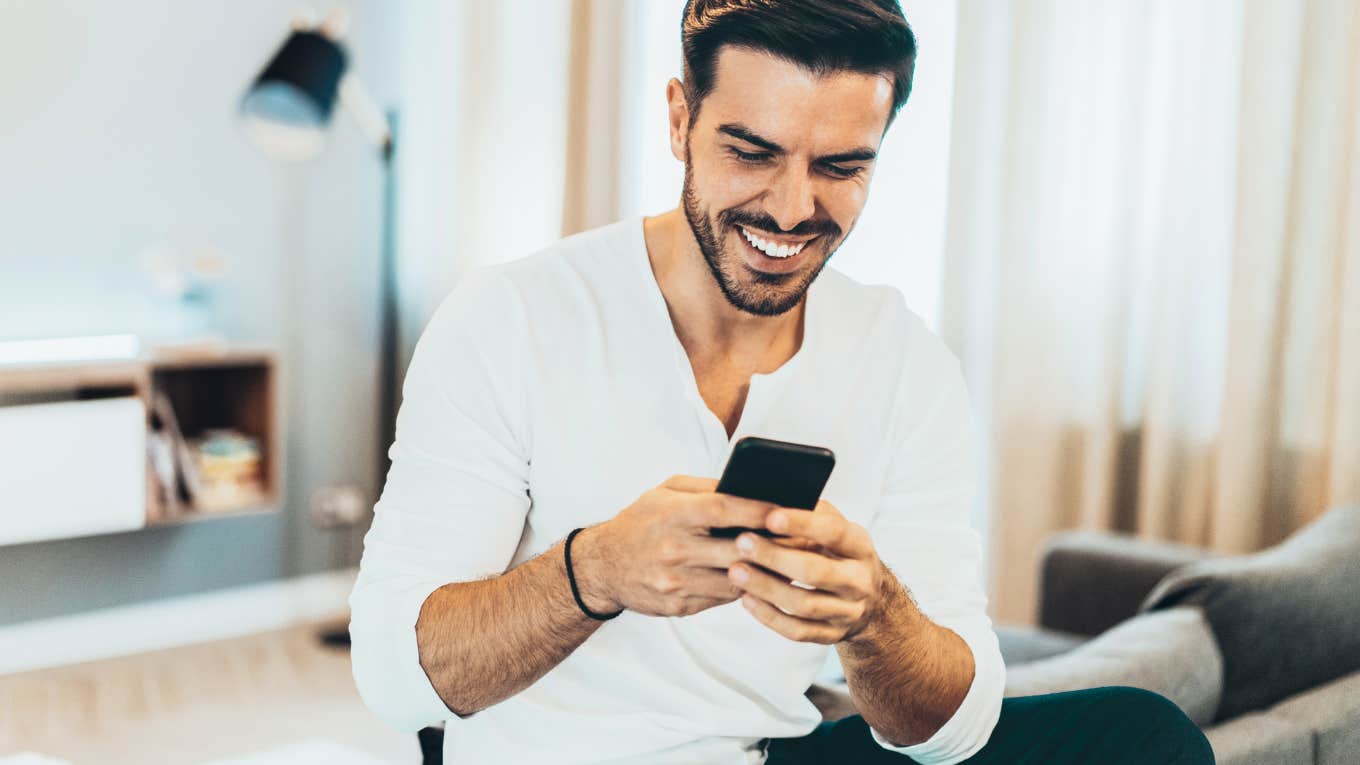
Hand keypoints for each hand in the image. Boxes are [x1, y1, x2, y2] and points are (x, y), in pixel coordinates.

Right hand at [574, 476, 778, 617]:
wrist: (602, 567)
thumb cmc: (641, 522)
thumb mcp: (665, 493)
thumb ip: (705, 488)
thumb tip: (748, 486)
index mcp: (673, 515)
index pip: (724, 509)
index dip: (759, 509)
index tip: (789, 508)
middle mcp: (674, 549)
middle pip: (737, 549)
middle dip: (772, 545)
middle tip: (802, 539)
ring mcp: (676, 582)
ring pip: (736, 580)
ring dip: (763, 571)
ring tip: (787, 561)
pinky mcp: (679, 606)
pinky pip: (723, 598)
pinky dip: (742, 587)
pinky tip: (757, 578)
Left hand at [728, 500, 884, 643]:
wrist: (870, 600)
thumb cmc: (837, 552)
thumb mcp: (834, 528)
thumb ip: (810, 513)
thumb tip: (766, 497)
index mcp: (860, 546)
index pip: (833, 532)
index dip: (801, 524)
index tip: (769, 516)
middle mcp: (859, 580)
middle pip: (816, 572)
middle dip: (775, 557)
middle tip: (741, 542)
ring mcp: (848, 612)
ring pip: (805, 605)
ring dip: (766, 588)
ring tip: (735, 571)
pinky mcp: (832, 635)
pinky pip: (799, 631)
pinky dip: (770, 616)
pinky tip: (746, 599)